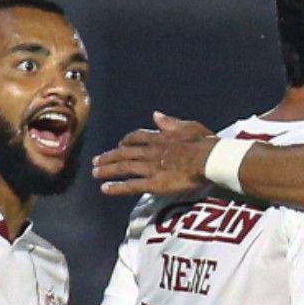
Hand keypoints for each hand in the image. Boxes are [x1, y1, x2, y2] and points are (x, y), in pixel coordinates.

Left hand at [92, 112, 217, 198]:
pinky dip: (117, 187)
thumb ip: (170, 122)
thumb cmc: (203, 142)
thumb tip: (155, 115)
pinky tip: (105, 189)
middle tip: (95, 161)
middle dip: (109, 156)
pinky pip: (131, 185)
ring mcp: (150, 168)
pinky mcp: (153, 183)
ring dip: (107, 170)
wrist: (208, 159)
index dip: (126, 141)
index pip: (137, 137)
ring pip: (123, 168)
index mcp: (159, 137)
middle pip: (124, 153)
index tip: (119, 144)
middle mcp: (149, 151)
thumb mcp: (188, 126)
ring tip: (95, 173)